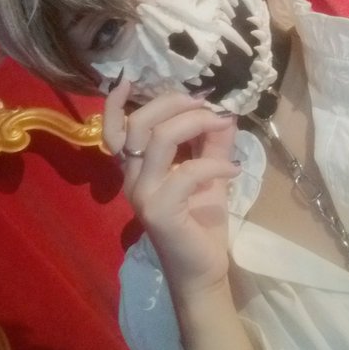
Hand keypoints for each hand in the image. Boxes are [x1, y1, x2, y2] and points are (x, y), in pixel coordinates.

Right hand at [104, 79, 238, 297]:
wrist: (203, 269)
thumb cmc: (201, 219)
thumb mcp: (209, 170)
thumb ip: (212, 140)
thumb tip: (225, 109)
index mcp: (137, 166)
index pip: (114, 130)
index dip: (115, 103)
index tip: (132, 80)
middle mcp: (132, 177)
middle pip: (140, 123)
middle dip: (173, 103)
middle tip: (203, 102)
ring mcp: (143, 195)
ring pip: (159, 140)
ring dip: (194, 123)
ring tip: (220, 122)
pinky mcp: (160, 211)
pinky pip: (186, 173)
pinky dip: (214, 162)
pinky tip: (234, 168)